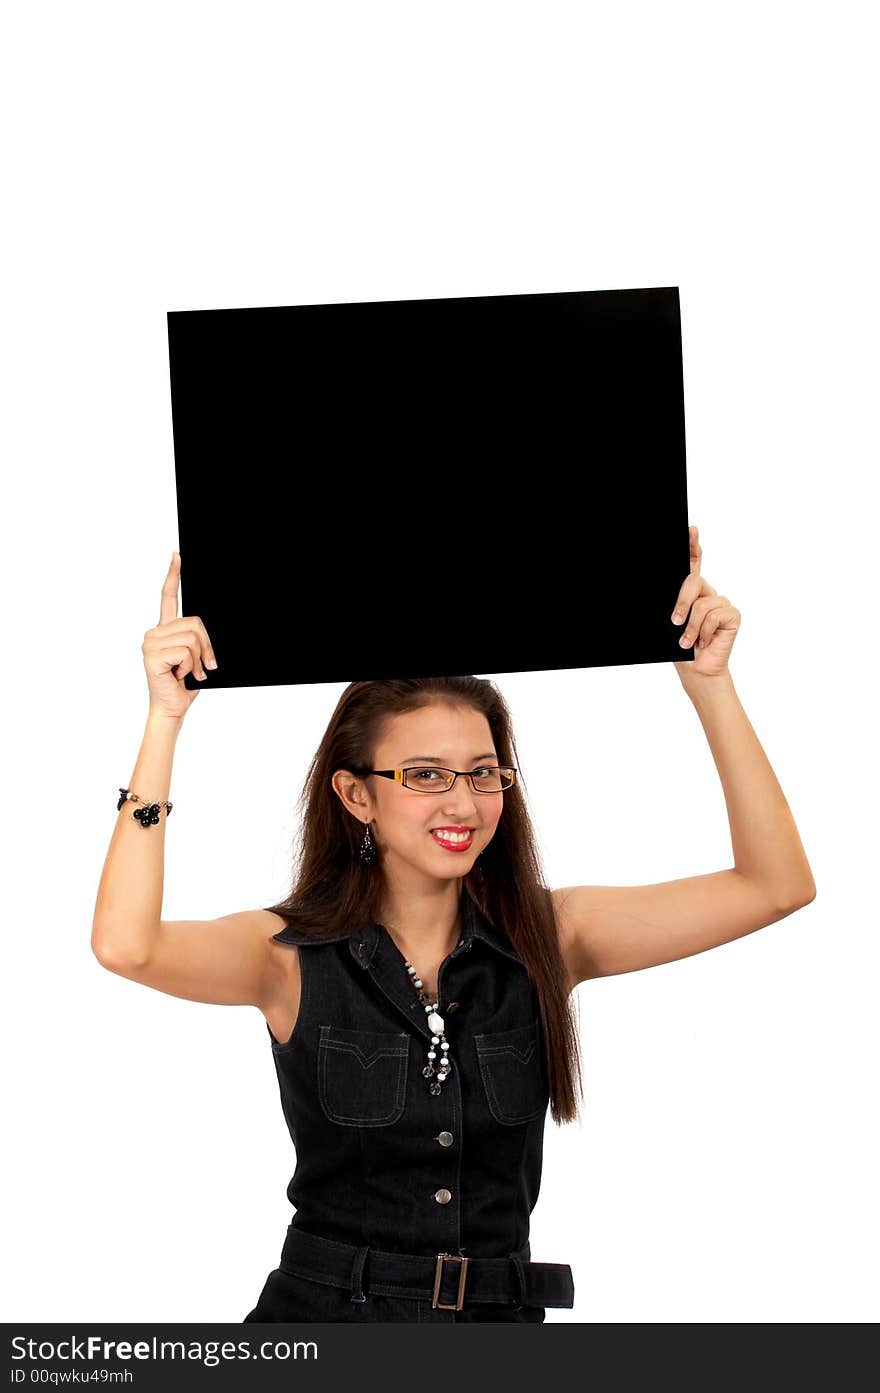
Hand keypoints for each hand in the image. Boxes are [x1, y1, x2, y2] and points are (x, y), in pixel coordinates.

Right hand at [141, 551, 217, 720]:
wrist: (173, 706)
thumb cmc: (184, 683)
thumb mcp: (196, 655)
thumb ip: (196, 638)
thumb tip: (203, 627)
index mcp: (164, 630)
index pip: (168, 597)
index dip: (174, 575)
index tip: (177, 555)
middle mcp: (154, 632)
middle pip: (195, 622)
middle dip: (206, 646)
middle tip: (203, 666)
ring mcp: (150, 643)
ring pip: (192, 637)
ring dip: (199, 659)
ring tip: (189, 672)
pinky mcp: (152, 655)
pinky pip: (186, 652)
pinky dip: (191, 666)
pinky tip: (179, 675)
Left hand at [671, 525, 740, 680]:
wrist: (696, 669)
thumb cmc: (680, 646)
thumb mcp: (671, 622)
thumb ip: (673, 604)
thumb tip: (661, 600)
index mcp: (691, 591)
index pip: (693, 562)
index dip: (692, 545)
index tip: (691, 530)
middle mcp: (707, 592)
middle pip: (693, 581)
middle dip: (682, 603)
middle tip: (675, 623)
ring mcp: (721, 602)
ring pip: (702, 605)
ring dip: (691, 628)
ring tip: (689, 642)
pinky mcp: (732, 614)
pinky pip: (714, 616)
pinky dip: (704, 633)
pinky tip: (705, 642)